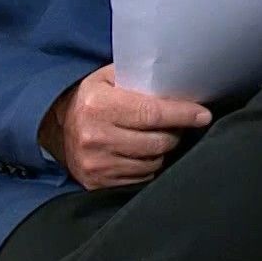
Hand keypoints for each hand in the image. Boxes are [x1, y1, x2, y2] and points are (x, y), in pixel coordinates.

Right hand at [39, 64, 211, 189]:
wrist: (58, 127)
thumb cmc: (93, 97)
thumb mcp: (109, 77)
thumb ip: (140, 77)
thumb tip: (180, 82)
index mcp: (99, 105)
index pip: (152, 114)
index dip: (182, 115)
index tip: (203, 115)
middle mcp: (96, 137)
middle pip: (157, 142)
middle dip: (176, 132)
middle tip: (180, 123)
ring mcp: (96, 163)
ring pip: (153, 162)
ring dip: (164, 149)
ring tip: (161, 136)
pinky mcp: (97, 183)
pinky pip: (141, 177)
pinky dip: (150, 165)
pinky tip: (145, 152)